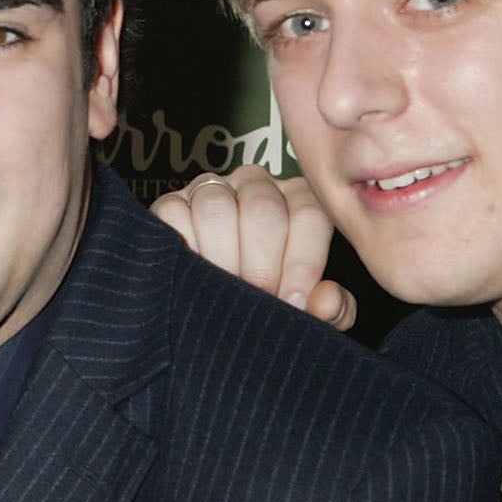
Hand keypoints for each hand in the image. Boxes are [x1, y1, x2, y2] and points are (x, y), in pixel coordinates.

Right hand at [152, 167, 354, 329]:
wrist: (215, 315)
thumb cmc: (269, 301)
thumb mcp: (305, 310)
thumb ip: (331, 309)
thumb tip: (328, 300)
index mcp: (297, 200)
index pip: (309, 213)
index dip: (303, 262)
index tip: (294, 302)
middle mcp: (255, 186)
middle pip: (262, 208)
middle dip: (260, 265)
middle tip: (256, 299)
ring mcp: (210, 190)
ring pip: (215, 206)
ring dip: (221, 258)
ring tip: (225, 292)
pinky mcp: (170, 204)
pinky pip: (174, 213)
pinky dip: (184, 248)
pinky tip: (195, 278)